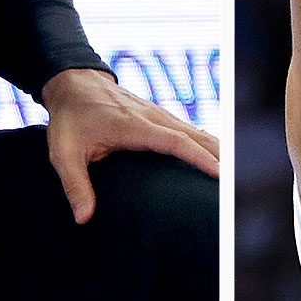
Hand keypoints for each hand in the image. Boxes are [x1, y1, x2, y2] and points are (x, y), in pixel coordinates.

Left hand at [43, 67, 221, 222]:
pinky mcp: (160, 116)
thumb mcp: (62, 153)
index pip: (174, 141)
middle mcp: (152, 117)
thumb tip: (83, 218)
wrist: (73, 82)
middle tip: (238, 181)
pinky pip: (189, 130)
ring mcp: (158, 114)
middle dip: (220, 156)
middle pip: (196, 135)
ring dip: (218, 150)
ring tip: (236, 174)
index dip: (199, 157)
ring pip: (196, 131)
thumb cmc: (69, 119)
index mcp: (133, 126)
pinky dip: (207, 144)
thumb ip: (75, 185)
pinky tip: (219, 157)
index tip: (219, 173)